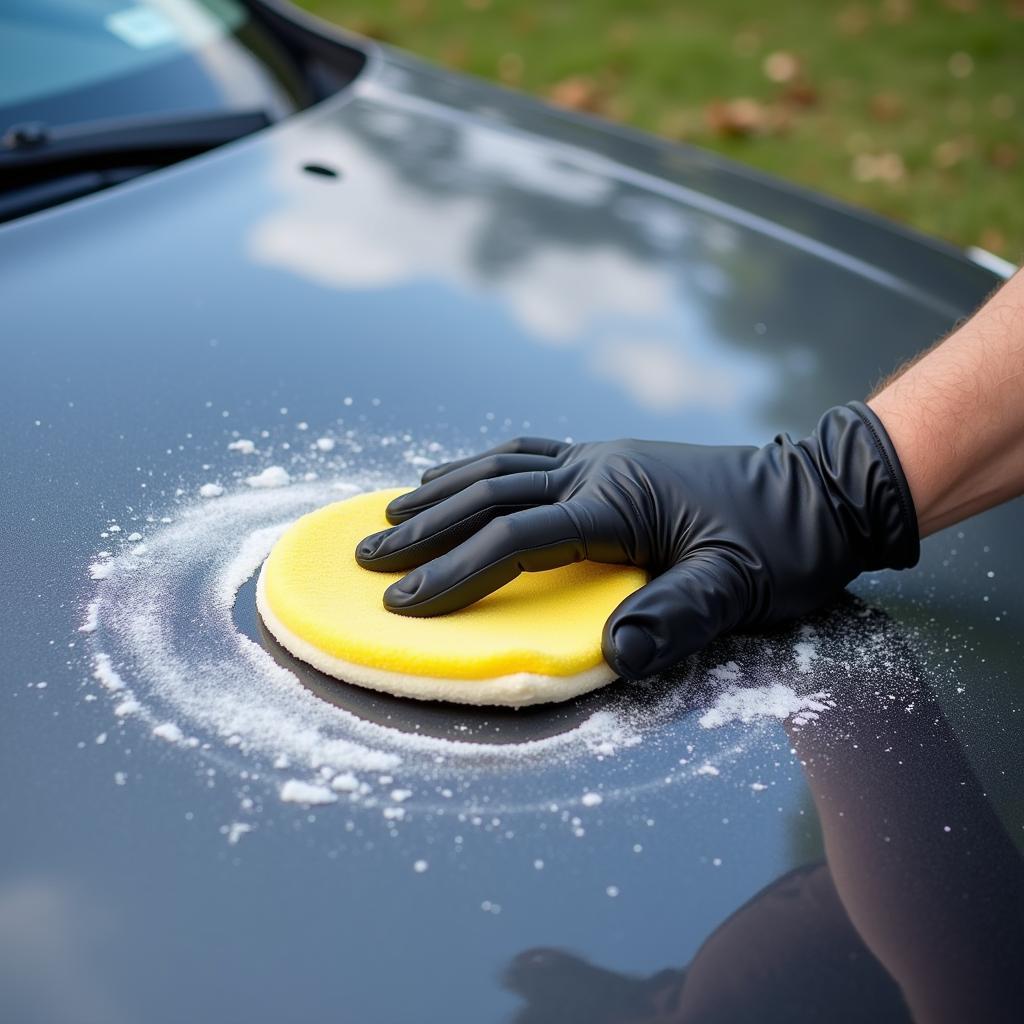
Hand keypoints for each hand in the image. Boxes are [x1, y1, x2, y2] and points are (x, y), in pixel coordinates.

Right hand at [355, 403, 917, 678]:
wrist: (819, 490)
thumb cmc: (782, 545)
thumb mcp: (740, 589)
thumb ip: (677, 617)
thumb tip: (616, 656)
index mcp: (616, 501)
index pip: (515, 539)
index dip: (454, 573)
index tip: (402, 606)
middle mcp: (595, 469)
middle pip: (489, 494)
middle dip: (424, 530)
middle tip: (366, 559)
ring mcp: (599, 458)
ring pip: (498, 466)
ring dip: (439, 492)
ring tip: (387, 514)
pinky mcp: (606, 460)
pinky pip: (524, 456)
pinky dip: (477, 468)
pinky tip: (453, 477)